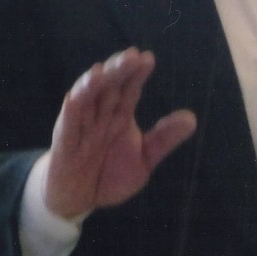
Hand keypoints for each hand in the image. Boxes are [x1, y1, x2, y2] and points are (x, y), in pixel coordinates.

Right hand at [44, 48, 196, 218]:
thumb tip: (192, 118)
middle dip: (119, 70)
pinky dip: (72, 108)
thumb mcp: (144, 160)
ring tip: (104, 69)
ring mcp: (82, 127)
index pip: (130, 89)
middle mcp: (101, 115)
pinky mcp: (65, 143)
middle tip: (132, 54)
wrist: (79, 200)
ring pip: (87, 99)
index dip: (137, 73)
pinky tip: (76, 95)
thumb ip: (163, 139)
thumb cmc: (110, 174)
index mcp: (120, 115)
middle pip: (110, 87)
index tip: (148, 58)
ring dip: (94, 83)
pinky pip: (68, 123)